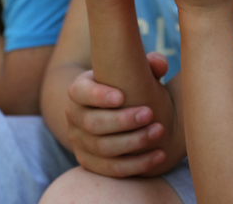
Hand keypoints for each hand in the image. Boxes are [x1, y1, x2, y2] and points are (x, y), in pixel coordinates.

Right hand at [65, 52, 171, 176]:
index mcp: (79, 91)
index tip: (122, 96)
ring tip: (158, 132)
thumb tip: (159, 63)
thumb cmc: (124, 87)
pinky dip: (137, 165)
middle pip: (92, 124)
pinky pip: (112, 169)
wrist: (107, 112)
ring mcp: (79, 142)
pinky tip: (158, 155)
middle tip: (149, 114)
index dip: (98, 96)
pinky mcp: (89, 162)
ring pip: (103, 148)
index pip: (80, 92)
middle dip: (122, 121)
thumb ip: (147, 64)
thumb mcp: (130, 73)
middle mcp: (73, 117)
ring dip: (133, 142)